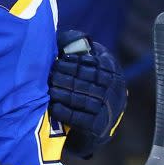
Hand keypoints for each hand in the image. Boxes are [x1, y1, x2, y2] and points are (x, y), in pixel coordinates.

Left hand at [49, 31, 126, 157]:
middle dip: (65, 77)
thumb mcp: (87, 67)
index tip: (58, 59)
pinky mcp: (99, 128)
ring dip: (63, 93)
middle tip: (49, 75)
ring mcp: (108, 110)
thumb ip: (78, 50)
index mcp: (113, 73)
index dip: (74, 62)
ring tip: (49, 89)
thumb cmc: (85, 89)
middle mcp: (114, 91)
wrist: (94, 128)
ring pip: (82, 99)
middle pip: (86, 81)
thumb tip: (68, 36)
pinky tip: (53, 106)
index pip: (94, 64)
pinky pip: (80, 118)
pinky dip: (65, 112)